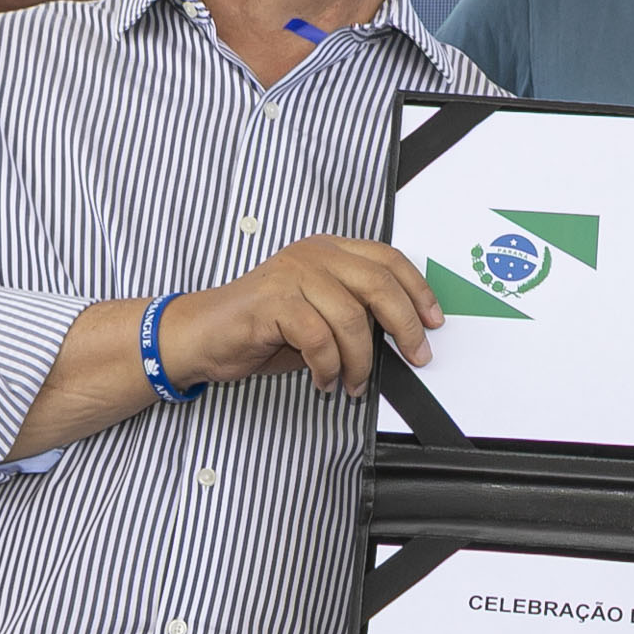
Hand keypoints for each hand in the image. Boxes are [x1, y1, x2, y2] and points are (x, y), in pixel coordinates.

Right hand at [159, 236, 444, 396]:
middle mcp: (313, 255)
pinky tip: (322, 379)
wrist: (200, 336)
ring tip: (350, 383)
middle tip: (414, 356)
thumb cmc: (260, 328)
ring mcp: (291, 274)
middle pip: (379, 284)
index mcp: (328, 250)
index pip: (388, 260)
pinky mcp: (272, 301)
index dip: (418, 290)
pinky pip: (319, 338)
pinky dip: (327, 367)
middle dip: (405, 327)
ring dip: (359, 361)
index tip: (434, 321)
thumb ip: (355, 313)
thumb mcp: (318, 315)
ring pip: (351, 318)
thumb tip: (401, 335)